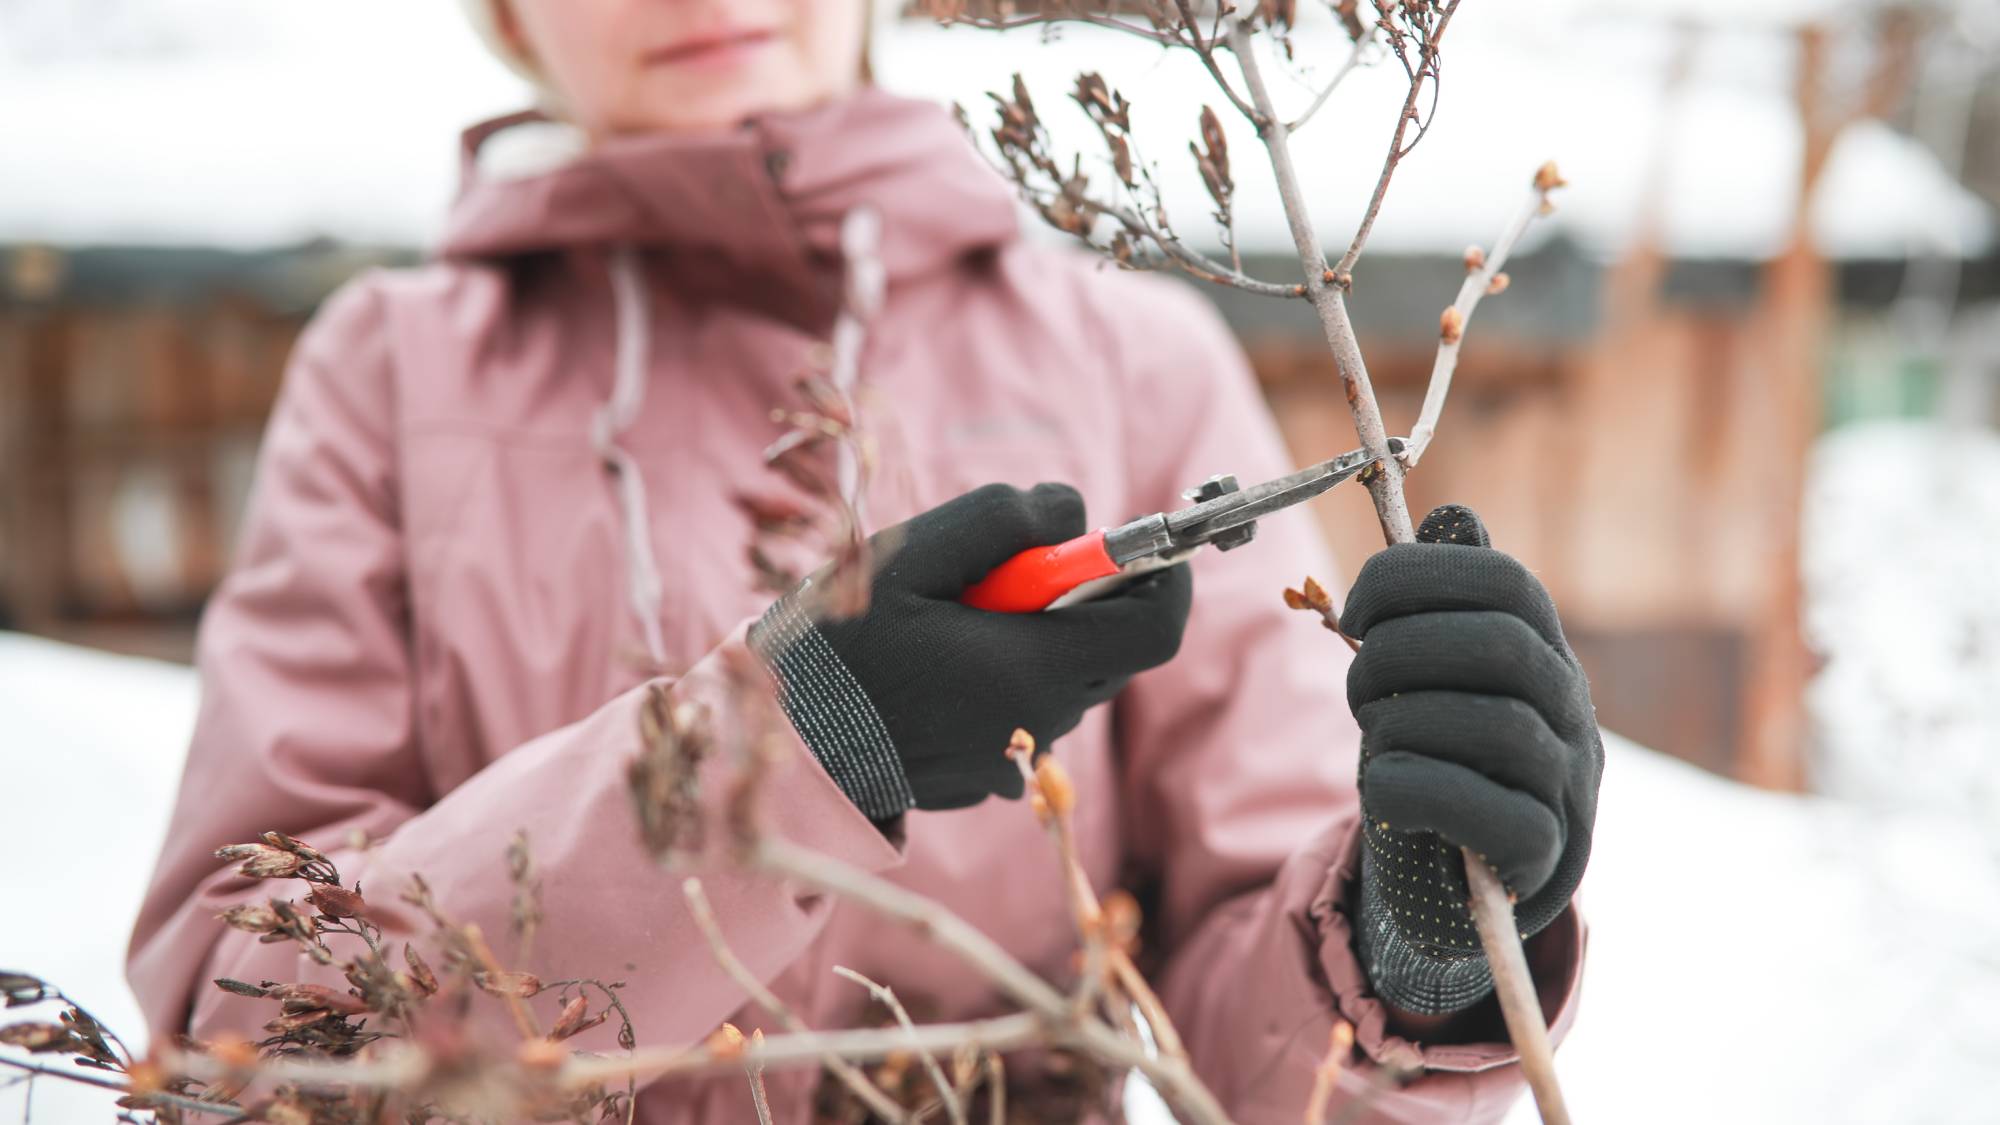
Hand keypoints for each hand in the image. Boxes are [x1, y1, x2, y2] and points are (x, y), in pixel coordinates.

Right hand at [752, 483, 1191, 817]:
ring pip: (1067, 677)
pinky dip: (1004, 675)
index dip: (1166, 575)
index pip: (1157, 626)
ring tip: (952, 618)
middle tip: (1011, 567)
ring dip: (1038, 635)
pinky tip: (935, 666)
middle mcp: (1041, 725)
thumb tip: (1074, 511)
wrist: (777, 752)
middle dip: (1084, 596)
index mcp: (1033, 670)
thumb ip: (1002, 520)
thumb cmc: (834, 648)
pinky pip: (1026, 712)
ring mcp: (1016, 762)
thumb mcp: (908, 556)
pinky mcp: (987, 779)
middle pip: (1113, 648)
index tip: (1143, 540)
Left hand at [1341, 505, 1601, 1015]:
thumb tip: (1453, 514)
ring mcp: (1567, 785)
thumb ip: (1441, 603)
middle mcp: (1571, 711)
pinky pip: (1484, 810)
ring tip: (1373, 738)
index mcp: (1542, 653)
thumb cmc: (1438, 762)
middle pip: (1502, 645)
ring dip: (1403, 723)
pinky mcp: (1542, 854)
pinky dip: (1412, 788)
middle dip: (1402, 652)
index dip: (1418, 577)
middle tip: (1358, 685)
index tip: (1356, 609)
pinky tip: (1383, 789)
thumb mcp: (1435, 677)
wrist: (1460, 885)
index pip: (1506, 582)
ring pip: (1495, 726)